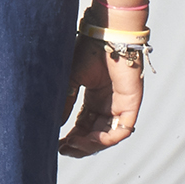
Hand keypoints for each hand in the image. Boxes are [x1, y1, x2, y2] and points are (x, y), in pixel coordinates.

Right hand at [58, 35, 143, 156]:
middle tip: (64, 149)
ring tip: (73, 145)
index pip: (84, 125)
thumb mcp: (69, 80)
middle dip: (79, 145)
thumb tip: (53, 125)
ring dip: (90, 145)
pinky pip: (121, 131)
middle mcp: (108, 103)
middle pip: (95, 134)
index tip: (57, 144)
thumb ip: (64, 103)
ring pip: (107, 136)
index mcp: (94, 97)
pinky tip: (87, 139)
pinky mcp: (131, 104)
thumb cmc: (88, 50)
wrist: (105, 34)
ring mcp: (120, 104)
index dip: (72, 137)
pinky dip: (105, 139)